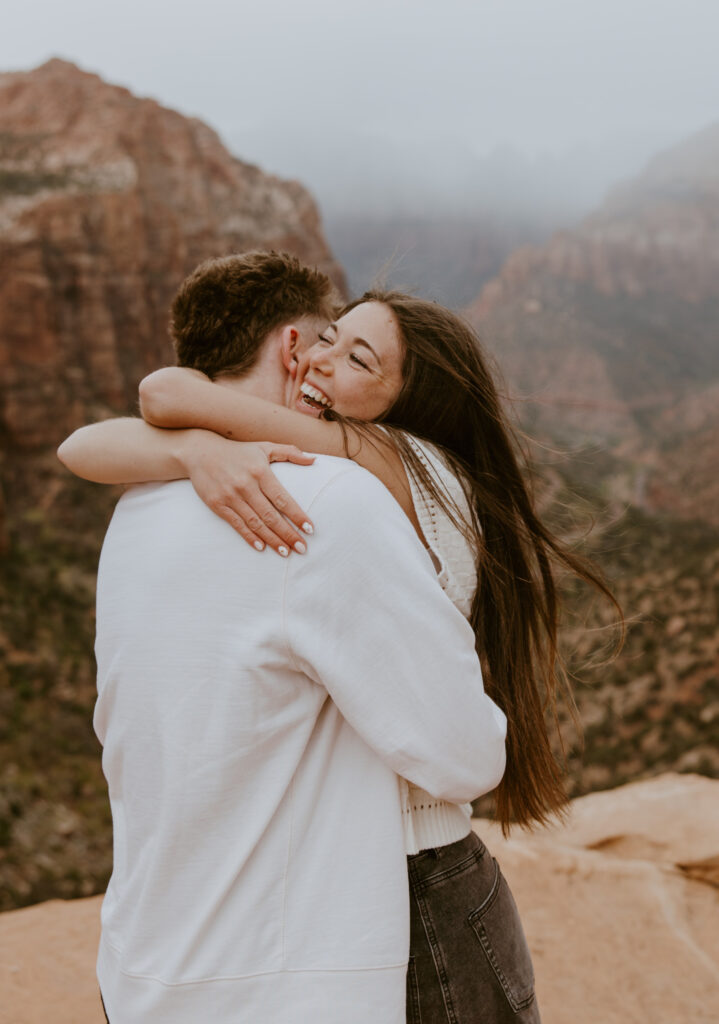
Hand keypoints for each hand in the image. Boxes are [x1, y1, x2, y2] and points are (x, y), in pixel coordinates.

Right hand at [182, 434, 314, 554]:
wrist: (200, 452)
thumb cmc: (238, 451)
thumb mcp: (264, 447)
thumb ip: (290, 452)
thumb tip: (313, 460)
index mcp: (260, 472)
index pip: (283, 499)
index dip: (297, 515)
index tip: (310, 529)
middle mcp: (246, 485)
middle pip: (271, 515)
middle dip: (288, 533)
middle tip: (302, 548)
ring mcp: (230, 496)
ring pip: (255, 523)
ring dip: (272, 540)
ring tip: (285, 552)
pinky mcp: (217, 504)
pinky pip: (236, 524)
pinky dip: (249, 537)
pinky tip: (261, 547)